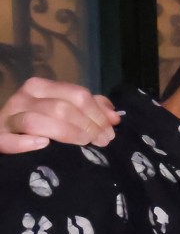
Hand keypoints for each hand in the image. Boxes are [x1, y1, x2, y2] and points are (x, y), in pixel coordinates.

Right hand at [0, 78, 118, 153]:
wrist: (9, 136)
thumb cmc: (44, 124)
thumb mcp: (67, 111)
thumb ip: (91, 109)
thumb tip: (114, 116)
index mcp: (40, 87)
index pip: (76, 94)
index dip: (98, 114)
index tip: (110, 132)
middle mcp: (22, 98)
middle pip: (61, 108)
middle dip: (87, 126)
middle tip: (102, 141)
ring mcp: (8, 118)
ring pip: (36, 121)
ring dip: (65, 133)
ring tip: (83, 144)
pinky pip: (7, 140)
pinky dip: (24, 143)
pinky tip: (43, 145)